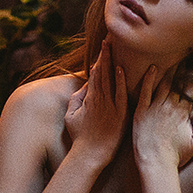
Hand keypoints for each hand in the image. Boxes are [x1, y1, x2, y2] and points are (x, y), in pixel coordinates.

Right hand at [64, 37, 126, 161]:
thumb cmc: (80, 138)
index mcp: (89, 98)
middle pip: (101, 72)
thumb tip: (83, 87)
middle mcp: (98, 99)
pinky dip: (119, 82)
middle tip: (110, 37)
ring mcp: (108, 107)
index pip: (94, 74)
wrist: (88, 155)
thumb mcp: (71, 116)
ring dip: (111, 62)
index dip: (99, 59)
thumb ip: (76, 100)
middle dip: (105, 54)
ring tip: (113, 45)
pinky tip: (120, 69)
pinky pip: (119, 95)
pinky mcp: (118, 116)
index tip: (104, 46)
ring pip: (109, 80)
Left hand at [132, 63, 192, 169]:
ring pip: (164, 83)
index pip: (191, 90)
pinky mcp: (141, 111)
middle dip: (183, 68)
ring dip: (169, 70)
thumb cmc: (176, 156)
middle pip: (178, 83)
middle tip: (186, 55)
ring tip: (172, 59)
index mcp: (184, 113)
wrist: (155, 164)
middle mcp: (171, 107)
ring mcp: (156, 108)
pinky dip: (149, 78)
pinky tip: (152, 68)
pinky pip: (145, 91)